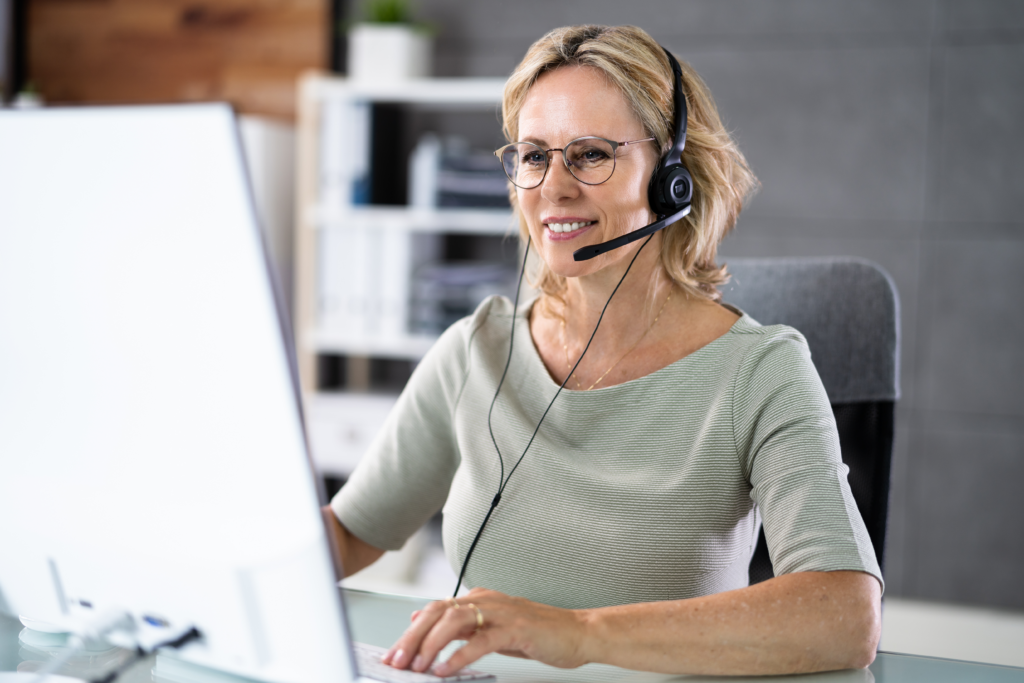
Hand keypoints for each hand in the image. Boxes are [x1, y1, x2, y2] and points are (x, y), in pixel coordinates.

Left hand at [380, 587, 590, 675]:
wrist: (578, 632)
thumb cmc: (538, 633)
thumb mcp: (493, 628)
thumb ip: (462, 626)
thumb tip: (424, 623)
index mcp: (479, 599)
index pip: (435, 610)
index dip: (410, 631)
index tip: (394, 653)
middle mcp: (487, 601)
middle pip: (438, 613)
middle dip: (412, 638)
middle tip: (396, 661)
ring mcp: (501, 613)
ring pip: (454, 622)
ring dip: (430, 645)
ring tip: (418, 667)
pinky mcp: (516, 629)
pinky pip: (481, 640)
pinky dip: (460, 656)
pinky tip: (446, 669)